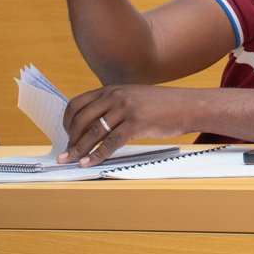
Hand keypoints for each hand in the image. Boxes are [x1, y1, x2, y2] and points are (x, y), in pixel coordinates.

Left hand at [59, 85, 196, 165]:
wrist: (188, 106)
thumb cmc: (162, 106)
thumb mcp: (134, 97)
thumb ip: (114, 105)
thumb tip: (94, 126)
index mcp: (112, 89)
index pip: (77, 103)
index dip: (66, 121)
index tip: (66, 135)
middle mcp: (116, 96)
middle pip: (81, 119)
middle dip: (70, 138)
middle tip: (66, 153)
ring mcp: (126, 109)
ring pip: (93, 132)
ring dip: (78, 149)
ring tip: (69, 161)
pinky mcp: (136, 123)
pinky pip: (110, 143)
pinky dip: (96, 155)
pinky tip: (88, 163)